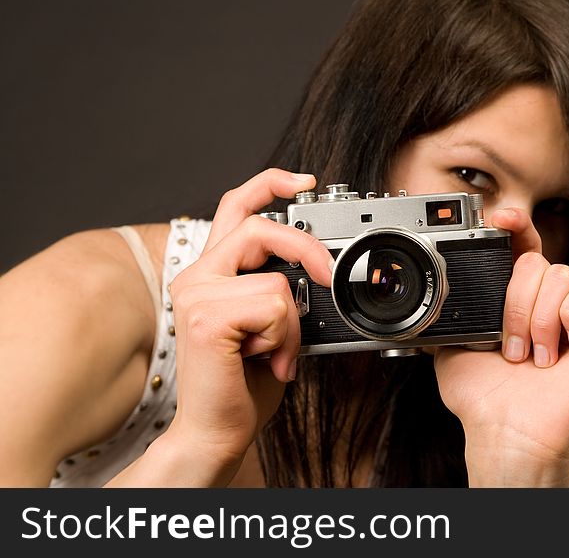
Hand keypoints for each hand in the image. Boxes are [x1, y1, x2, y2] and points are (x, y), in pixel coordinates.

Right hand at [161, 169, 332, 481]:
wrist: (216, 431)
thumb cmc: (243, 381)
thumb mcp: (269, 323)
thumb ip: (278, 288)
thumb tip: (318, 267)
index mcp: (213, 272)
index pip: (236, 206)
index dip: (270, 183)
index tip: (306, 181)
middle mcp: (197, 275)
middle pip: (258, 226)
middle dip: (305, 248)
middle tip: (328, 276)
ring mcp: (197, 292)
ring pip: (275, 277)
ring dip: (290, 322)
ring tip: (275, 351)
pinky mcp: (206, 315)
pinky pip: (273, 305)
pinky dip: (284, 337)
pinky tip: (264, 360)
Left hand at [433, 207, 568, 485]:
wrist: (509, 430)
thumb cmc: (483, 398)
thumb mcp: (452, 343)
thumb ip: (449, 311)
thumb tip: (430, 289)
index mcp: (516, 299)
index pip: (521, 247)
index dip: (514, 226)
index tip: (499, 219)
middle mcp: (547, 302)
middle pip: (537, 260)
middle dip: (515, 302)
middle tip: (510, 346)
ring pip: (561, 275)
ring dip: (538, 318)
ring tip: (534, 356)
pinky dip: (568, 318)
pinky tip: (562, 349)